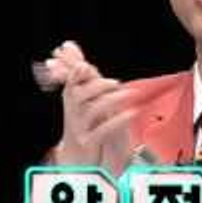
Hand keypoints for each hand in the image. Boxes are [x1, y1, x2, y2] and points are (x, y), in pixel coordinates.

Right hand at [40, 41, 138, 171]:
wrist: (75, 158)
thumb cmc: (80, 122)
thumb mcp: (79, 98)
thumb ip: (78, 73)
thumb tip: (68, 45)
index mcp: (71, 100)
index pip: (70, 84)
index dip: (76, 75)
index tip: (85, 66)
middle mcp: (72, 114)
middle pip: (79, 96)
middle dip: (97, 87)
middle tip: (116, 81)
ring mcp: (79, 129)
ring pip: (92, 111)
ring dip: (112, 100)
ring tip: (132, 93)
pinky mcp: (89, 143)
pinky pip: (103, 130)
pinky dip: (119, 120)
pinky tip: (133, 113)